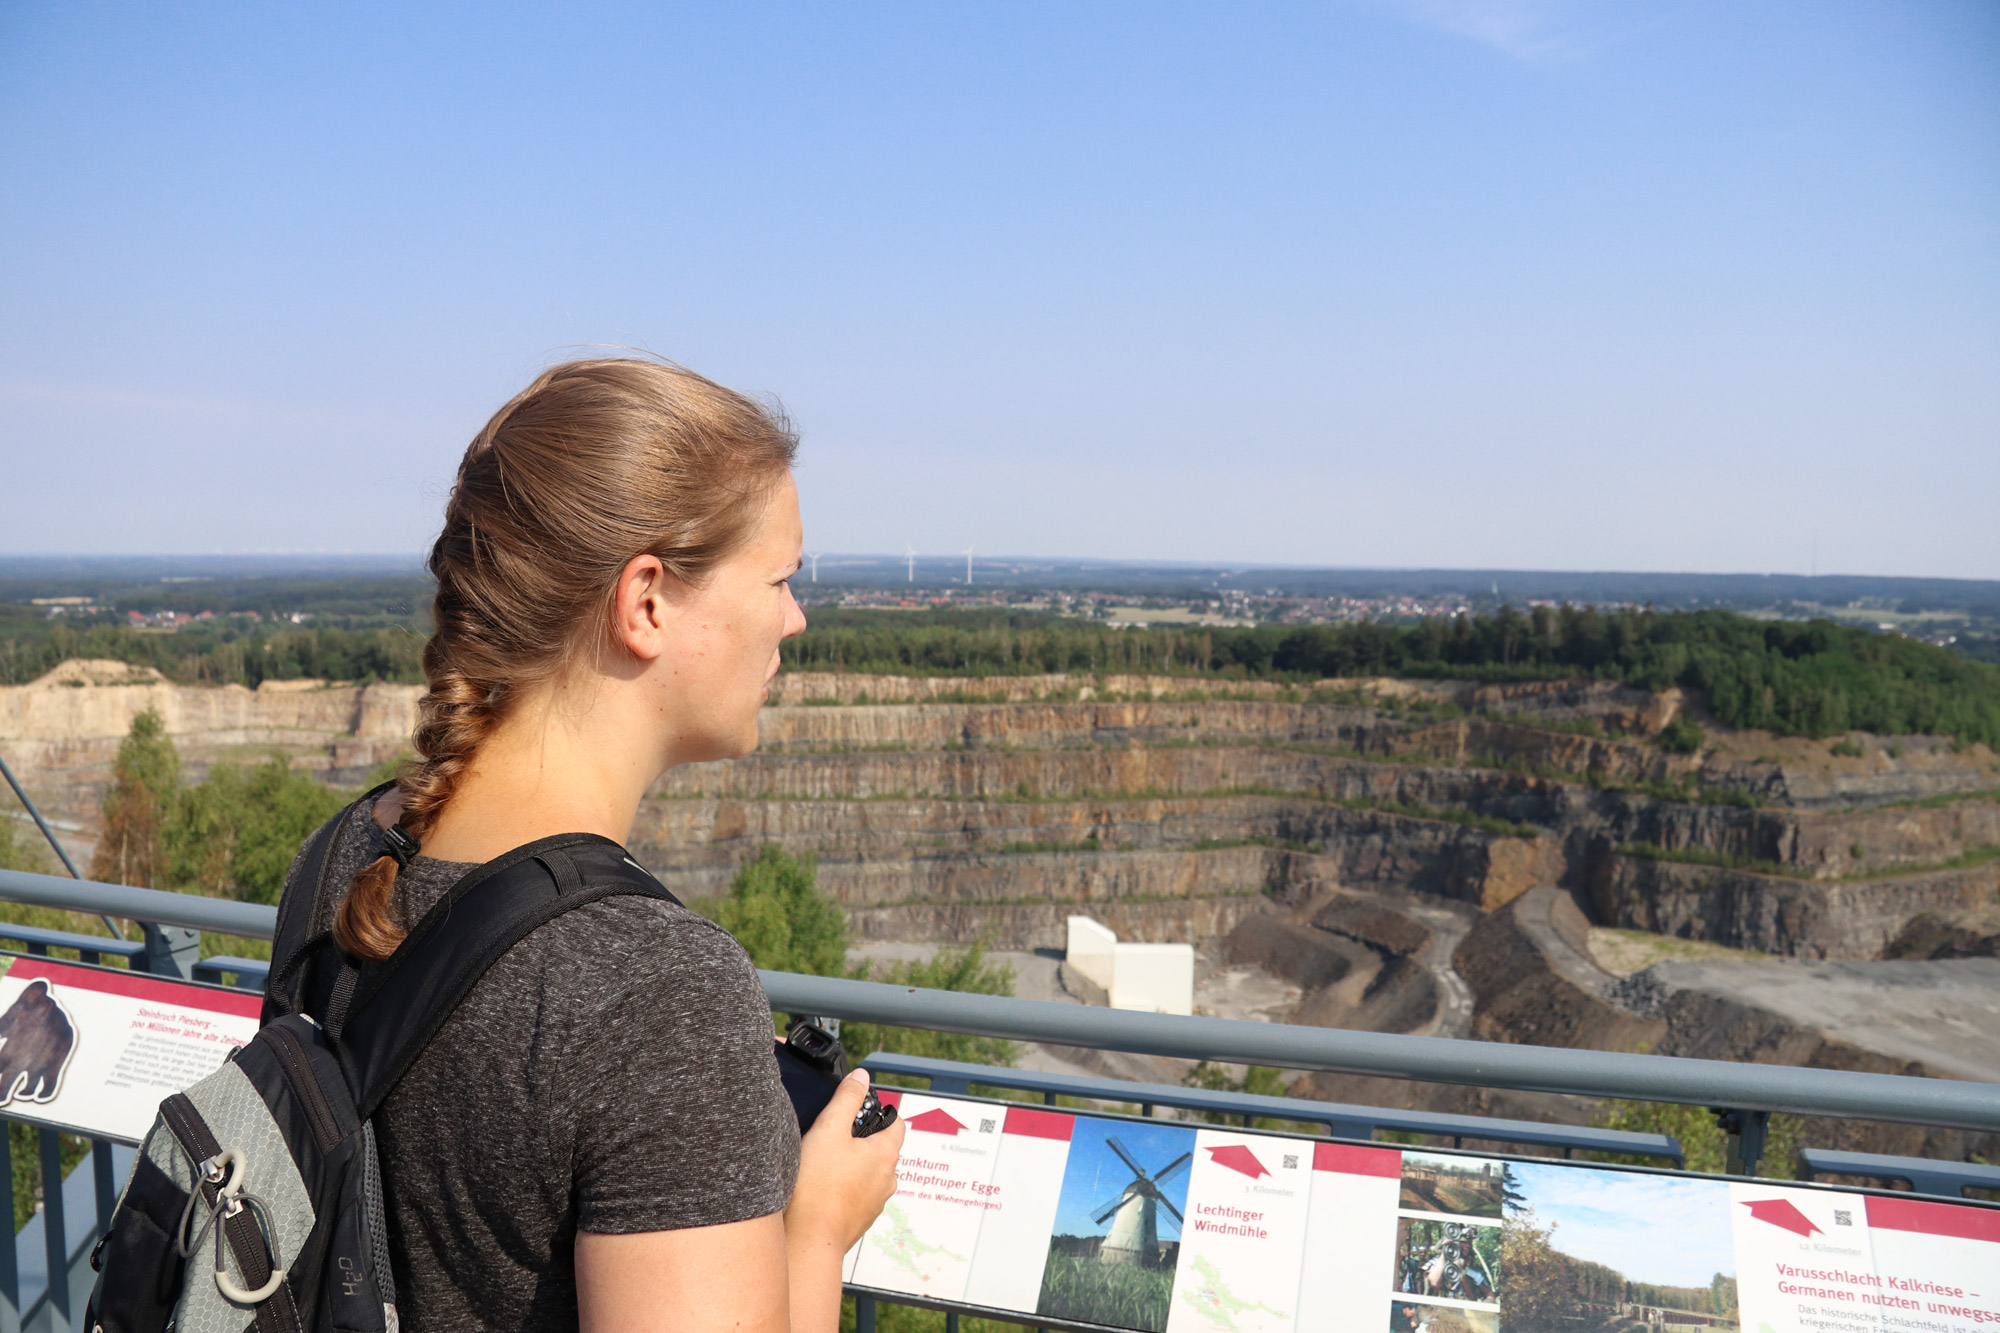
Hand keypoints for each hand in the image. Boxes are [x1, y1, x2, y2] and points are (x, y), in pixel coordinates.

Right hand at [787, 1069, 903, 1252]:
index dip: (880, 1112)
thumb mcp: (830, 1129)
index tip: (858, 1111)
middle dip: (862, 1140)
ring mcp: (875, 1204)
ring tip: (823, 1163)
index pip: (897, 1123)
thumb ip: (847, 1099)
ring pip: (869, 1175)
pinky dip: (844, 1189)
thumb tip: (861, 1077)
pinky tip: (820, 1188)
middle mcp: (887, 1180)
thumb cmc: (818, 1186)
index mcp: (886, 1155)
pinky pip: (856, 1196)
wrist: (809, 1239)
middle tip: (833, 1135)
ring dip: (852, 1166)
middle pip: (882, 1149)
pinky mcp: (859, 1221)